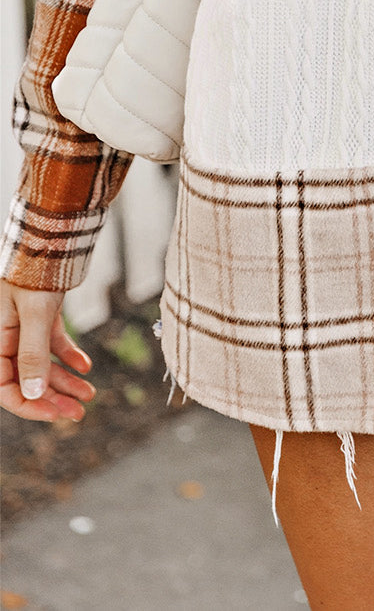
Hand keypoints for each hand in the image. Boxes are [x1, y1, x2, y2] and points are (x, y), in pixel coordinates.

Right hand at [0, 278, 94, 421]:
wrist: (51, 232)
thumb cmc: (36, 270)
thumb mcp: (34, 314)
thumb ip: (33, 353)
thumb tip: (32, 394)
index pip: (4, 386)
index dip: (28, 404)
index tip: (55, 415)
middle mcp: (4, 335)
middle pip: (26, 378)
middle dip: (52, 397)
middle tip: (79, 413)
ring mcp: (23, 325)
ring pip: (41, 363)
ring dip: (64, 380)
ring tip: (90, 394)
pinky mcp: (41, 314)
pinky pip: (52, 343)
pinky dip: (68, 355)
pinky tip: (86, 366)